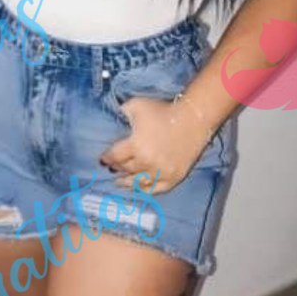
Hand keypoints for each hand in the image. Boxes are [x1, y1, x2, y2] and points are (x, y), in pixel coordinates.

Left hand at [99, 96, 214, 194]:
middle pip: (125, 170)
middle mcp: (147, 162)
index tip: (103, 159)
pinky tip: (138, 188)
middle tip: (112, 168)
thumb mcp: (136, 105)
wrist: (193, 118)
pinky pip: (156, 189)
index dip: (107, 158)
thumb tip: (110, 118)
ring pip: (138, 183)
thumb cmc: (164, 110)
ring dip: (127, 183)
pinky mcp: (174, 177)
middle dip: (117, 168)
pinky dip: (145, 190)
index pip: (114, 157)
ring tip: (120, 182)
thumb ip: (120, 113)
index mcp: (135, 145)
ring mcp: (161, 172)